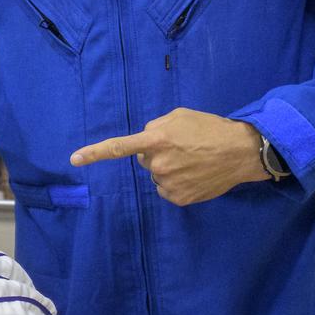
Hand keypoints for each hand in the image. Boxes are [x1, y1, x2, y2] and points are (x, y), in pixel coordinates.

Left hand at [71, 108, 267, 205]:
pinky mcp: (178, 198)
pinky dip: (177, 183)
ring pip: (157, 175)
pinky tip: (195, 175)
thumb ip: (156, 125)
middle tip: (182, 148)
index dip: (95, 153)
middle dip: (157, 154)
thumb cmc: (210, 129)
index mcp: (156, 139)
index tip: (74, 159)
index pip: (119, 147)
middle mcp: (158, 163)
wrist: (240, 151)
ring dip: (168, 168)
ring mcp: (168, 183)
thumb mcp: (180, 116)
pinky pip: (167, 189)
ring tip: (193, 161)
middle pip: (144, 160)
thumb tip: (145, 138)